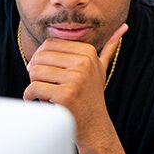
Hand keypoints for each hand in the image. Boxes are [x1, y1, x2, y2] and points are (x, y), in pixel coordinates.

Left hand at [23, 23, 127, 145]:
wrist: (95, 126)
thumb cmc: (92, 95)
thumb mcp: (101, 69)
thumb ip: (109, 47)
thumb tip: (123, 27)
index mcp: (88, 52)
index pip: (49, 44)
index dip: (42, 58)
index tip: (47, 72)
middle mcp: (83, 63)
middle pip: (40, 56)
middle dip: (36, 72)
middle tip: (45, 84)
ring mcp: (75, 79)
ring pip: (34, 72)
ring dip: (34, 85)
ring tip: (46, 94)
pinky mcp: (65, 95)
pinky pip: (33, 88)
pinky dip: (30, 96)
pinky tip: (40, 101)